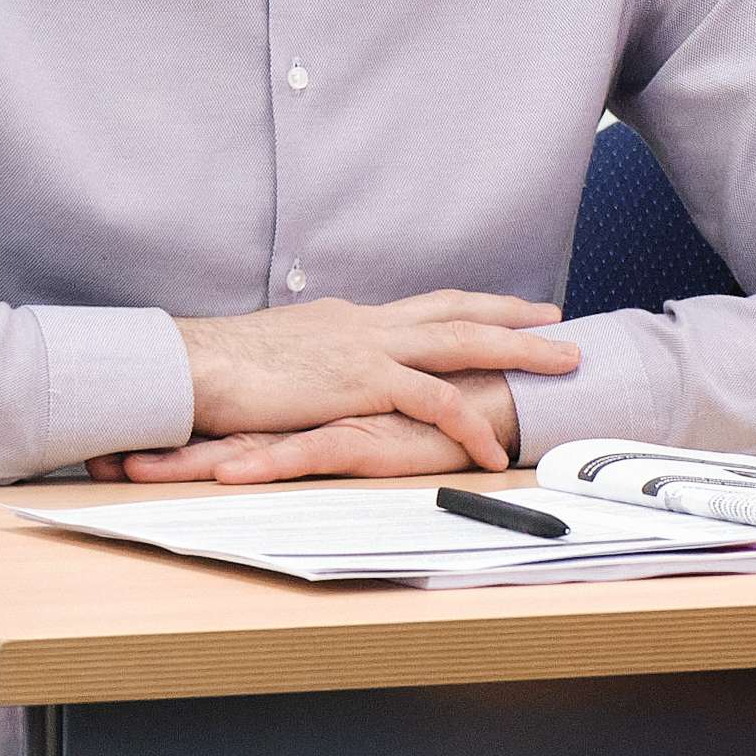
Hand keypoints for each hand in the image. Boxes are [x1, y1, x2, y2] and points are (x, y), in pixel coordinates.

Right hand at [133, 295, 569, 475]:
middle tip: (557, 320)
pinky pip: (433, 402)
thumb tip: (319, 371)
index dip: (467, 306)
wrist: (189, 364)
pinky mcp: (361, 382)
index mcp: (346, 320)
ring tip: (566, 364)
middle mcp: (365, 324)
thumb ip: (309, 362)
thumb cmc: (216, 368)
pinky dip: (468, 424)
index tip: (504, 308)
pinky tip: (492, 448)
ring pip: (464, 342)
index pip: (421, 308)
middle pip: (455, 311)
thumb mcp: (275, 358)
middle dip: (512, 314)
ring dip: (520, 351)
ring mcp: (367, 348)